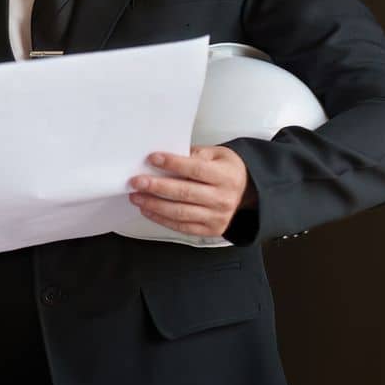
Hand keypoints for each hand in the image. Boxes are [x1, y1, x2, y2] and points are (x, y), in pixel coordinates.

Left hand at [129, 145, 254, 238]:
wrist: (247, 191)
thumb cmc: (226, 170)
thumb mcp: (216, 154)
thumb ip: (194, 155)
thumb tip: (165, 158)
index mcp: (225, 176)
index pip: (195, 169)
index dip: (172, 164)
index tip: (152, 158)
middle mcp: (223, 198)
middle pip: (185, 192)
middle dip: (157, 187)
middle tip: (136, 181)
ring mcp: (218, 217)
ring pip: (181, 212)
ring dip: (154, 205)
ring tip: (137, 197)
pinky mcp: (211, 230)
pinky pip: (182, 226)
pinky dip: (162, 219)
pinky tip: (148, 210)